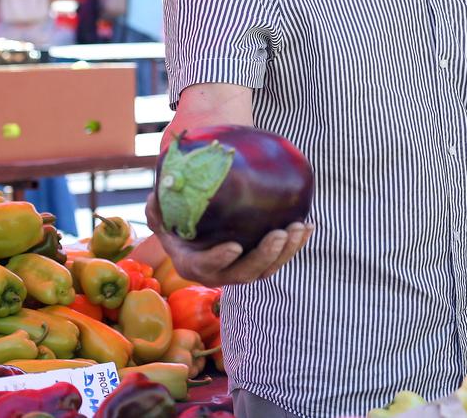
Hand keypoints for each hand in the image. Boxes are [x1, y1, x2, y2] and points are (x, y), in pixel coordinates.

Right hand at [145, 193, 313, 286]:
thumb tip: (159, 193)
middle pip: (244, 273)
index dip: (219, 260)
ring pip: (266, 269)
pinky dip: (295, 245)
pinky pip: (279, 259)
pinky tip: (308, 226)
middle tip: (280, 233)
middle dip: (264, 256)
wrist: (195, 225)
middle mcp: (218, 273)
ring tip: (300, 227)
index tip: (234, 246)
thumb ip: (158, 206)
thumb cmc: (176, 216)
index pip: (205, 267)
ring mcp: (240, 270)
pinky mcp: (259, 262)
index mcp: (191, 263)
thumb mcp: (160, 211)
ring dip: (286, 252)